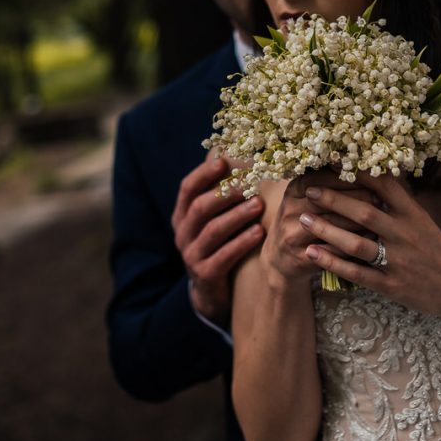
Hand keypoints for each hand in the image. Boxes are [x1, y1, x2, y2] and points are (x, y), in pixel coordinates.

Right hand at [173, 154, 264, 326]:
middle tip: (249, 184)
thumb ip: (218, 190)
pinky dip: (241, 243)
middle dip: (225, 194)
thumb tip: (226, 149)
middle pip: (200, 208)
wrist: (212, 291)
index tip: (224, 163)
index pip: (187, 188)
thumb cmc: (219, 243)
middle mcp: (182, 233)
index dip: (204, 173)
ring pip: (213, 231)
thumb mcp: (213, 218)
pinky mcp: (205, 275)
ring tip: (258, 205)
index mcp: (182, 215)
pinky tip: (259, 233)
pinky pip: (223, 256)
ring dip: (237, 216)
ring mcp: (191, 255)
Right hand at [262, 168, 378, 287]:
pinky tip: (372, 241)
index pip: (323, 177)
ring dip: (359, 222)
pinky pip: (333, 250)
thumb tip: (365, 165)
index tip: (371, 175)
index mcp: (295, 189)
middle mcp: (290, 208)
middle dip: (357, 198)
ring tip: (381, 219)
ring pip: (332, 225)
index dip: (348, 177)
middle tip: (381, 198)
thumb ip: (330, 183)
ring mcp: (293, 233)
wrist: (281, 258)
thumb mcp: (308, 198)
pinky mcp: (300, 256)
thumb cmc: (305, 221)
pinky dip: (354, 245)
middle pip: (328, 200)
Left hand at [297, 172, 440, 318]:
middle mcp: (405, 235)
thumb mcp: (424, 220)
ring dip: (326, 231)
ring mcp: (398, 261)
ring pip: (356, 244)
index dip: (358, 172)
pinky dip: (332, 263)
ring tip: (301, 220)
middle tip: (309, 190)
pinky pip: (356, 273)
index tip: (334, 161)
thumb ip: (399, 203)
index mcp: (414, 215)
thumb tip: (372, 177)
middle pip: (364, 213)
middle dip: (334, 200)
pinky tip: (311, 253)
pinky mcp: (392, 286)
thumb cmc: (440, 250)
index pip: (385, 186)